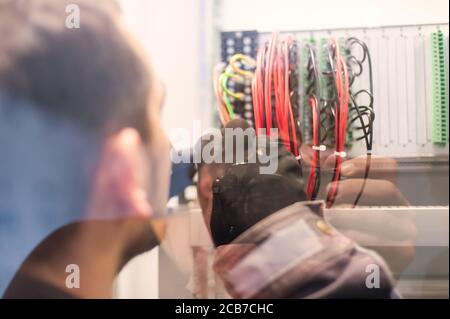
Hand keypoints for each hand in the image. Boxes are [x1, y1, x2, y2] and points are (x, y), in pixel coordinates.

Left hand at [323, 155, 415, 275]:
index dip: (365, 163)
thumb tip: (326, 159)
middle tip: (330, 194)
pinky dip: (355, 236)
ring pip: (382, 214)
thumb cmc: (342, 230)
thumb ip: (334, 180)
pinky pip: (379, 239)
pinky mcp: (402, 252)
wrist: (353, 266)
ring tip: (330, 217)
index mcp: (388, 192)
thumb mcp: (336, 202)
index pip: (389, 167)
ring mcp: (405, 230)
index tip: (342, 168)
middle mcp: (402, 208)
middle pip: (387, 188)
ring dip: (350, 214)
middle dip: (353, 188)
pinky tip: (339, 235)